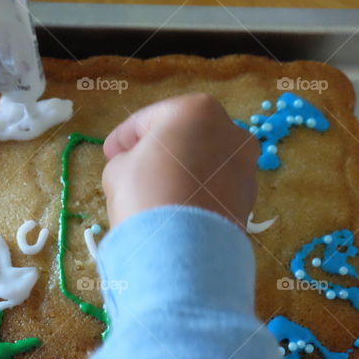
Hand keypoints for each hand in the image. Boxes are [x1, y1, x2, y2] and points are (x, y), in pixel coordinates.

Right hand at [101, 93, 258, 228]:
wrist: (181, 248)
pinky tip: (177, 211)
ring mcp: (245, 169)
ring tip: (158, 194)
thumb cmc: (146, 192)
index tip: (110, 152)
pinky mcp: (248, 202)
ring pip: (205, 166)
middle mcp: (232, 133)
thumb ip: (128, 158)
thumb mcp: (118, 168)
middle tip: (134, 169)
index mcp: (198, 110)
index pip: (152, 117)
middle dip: (161, 152)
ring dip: (184, 174)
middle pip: (186, 138)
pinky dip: (198, 196)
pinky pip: (215, 192)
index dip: (125, 135)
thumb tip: (135, 166)